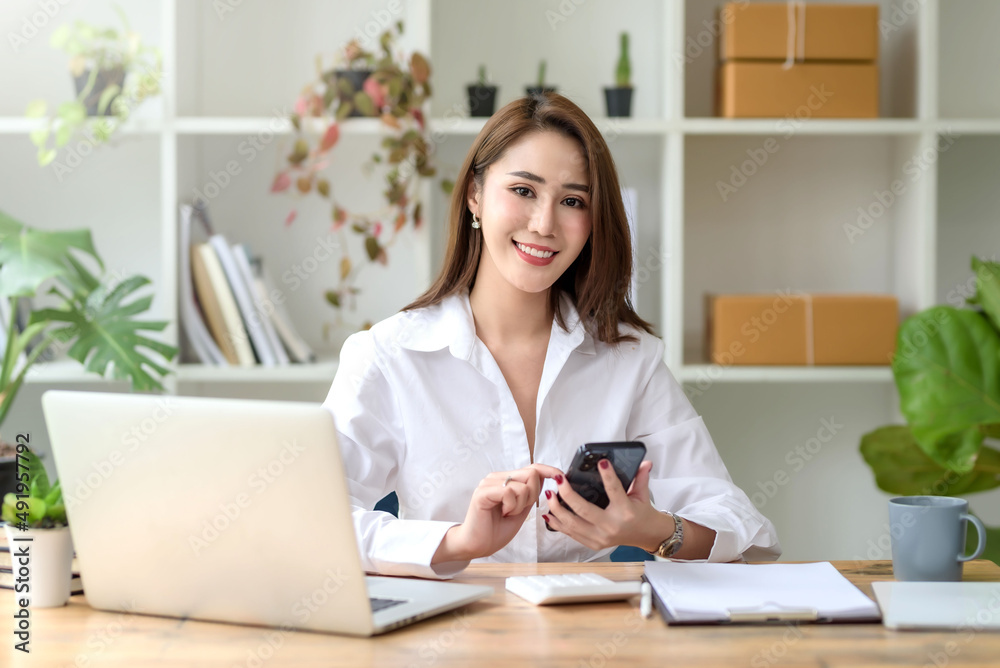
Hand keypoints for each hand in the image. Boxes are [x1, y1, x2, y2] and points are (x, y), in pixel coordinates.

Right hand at [433, 463, 562, 563]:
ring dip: (520, 505)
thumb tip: (546, 476)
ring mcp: (488, 483)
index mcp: (506, 480)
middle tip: (517, 510)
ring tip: (507, 513)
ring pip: (522, 485)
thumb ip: (531, 494)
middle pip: (531, 474)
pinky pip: (509, 492)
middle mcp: (496, 477)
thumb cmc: (496, 530)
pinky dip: (511, 506)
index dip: (548, 470)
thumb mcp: (521, 509)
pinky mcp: (483, 492)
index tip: (560, 476)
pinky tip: (502, 513)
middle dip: (532, 496)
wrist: (477, 545)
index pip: (532, 467)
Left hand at [542, 459, 671, 551]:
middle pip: (584, 510)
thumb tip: (645, 461)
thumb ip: (641, 477)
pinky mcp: (593, 544)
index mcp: (625, 511)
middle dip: (568, 494)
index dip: (608, 476)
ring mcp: (601, 537)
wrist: (645, 535)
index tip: (601, 462)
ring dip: (557, 509)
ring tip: (549, 494)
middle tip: (559, 480)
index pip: (615, 491)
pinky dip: (558, 523)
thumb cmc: (642, 512)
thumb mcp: (642, 494)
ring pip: (573, 524)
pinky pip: (571, 534)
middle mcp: (611, 526)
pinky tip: (548, 513)